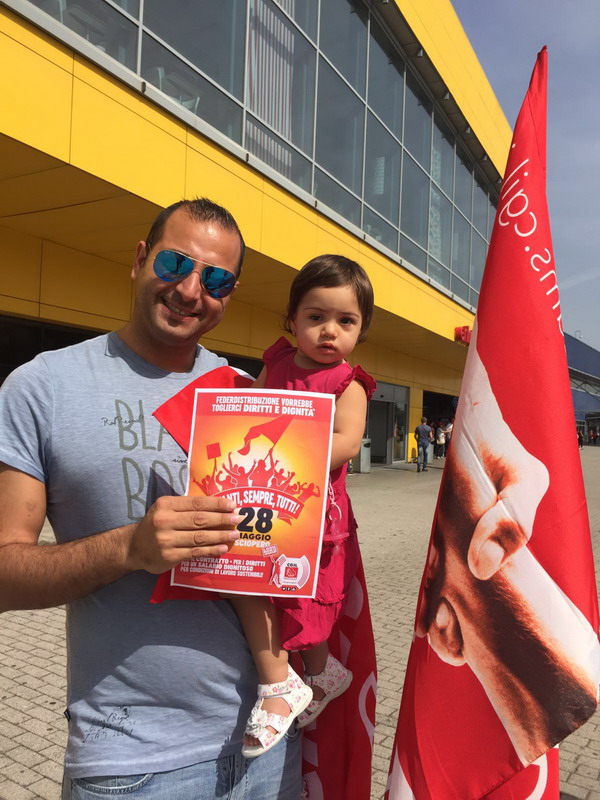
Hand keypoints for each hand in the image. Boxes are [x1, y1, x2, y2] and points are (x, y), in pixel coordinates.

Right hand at [127, 495, 241, 573]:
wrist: (134, 547)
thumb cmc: (157, 524)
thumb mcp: (166, 509)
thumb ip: (186, 507)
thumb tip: (218, 506)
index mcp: (166, 505)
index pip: (196, 503)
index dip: (216, 504)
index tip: (232, 505)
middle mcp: (164, 521)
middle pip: (200, 519)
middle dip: (222, 519)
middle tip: (238, 519)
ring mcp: (166, 540)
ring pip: (199, 537)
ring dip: (220, 535)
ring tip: (235, 534)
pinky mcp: (169, 556)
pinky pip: (195, 552)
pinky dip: (211, 550)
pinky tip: (222, 548)